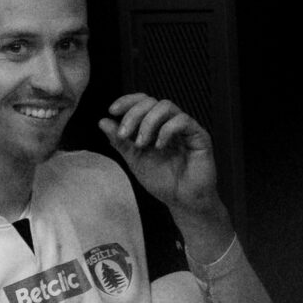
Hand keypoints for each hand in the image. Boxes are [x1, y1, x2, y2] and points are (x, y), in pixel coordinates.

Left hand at [100, 94, 234, 257]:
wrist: (182, 201)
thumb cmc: (162, 181)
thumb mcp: (134, 160)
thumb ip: (120, 141)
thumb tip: (103, 121)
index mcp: (155, 126)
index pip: (142, 101)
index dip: (126, 101)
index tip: (112, 111)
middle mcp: (170, 123)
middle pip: (151, 101)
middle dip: (133, 115)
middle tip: (125, 135)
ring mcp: (185, 128)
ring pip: (166, 106)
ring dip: (148, 122)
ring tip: (142, 144)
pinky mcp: (199, 136)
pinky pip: (183, 121)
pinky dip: (167, 130)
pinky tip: (159, 146)